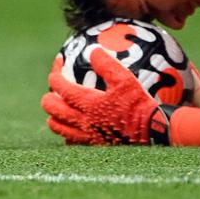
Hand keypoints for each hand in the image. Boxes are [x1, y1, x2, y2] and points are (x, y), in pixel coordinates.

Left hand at [42, 48, 171, 144]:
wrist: (150, 132)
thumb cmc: (139, 105)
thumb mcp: (126, 80)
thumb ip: (108, 65)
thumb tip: (94, 51)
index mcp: (87, 103)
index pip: (60, 87)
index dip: (55, 75)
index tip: (57, 66)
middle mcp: (81, 121)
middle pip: (52, 108)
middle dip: (49, 97)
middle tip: (54, 90)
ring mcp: (85, 136)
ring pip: (57, 126)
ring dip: (54, 115)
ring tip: (60, 108)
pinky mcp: (92, 147)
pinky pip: (70, 141)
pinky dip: (67, 133)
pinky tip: (74, 127)